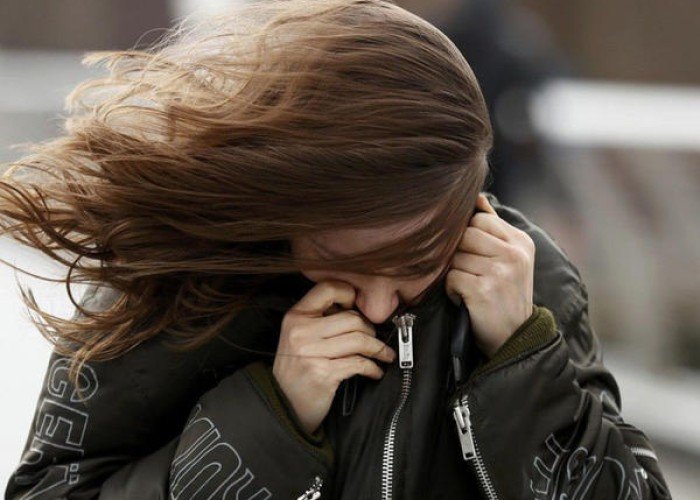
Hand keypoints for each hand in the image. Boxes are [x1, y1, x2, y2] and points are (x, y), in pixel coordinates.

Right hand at [273, 280, 396, 434]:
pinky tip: (375, 371)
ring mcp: (311, 352)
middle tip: (374, 340)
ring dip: (378, 349)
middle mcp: (301, 331)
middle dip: (370, 330)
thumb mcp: (299, 337)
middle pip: (352, 318)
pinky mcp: (323, 373)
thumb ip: (321, 319)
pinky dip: (373, 367)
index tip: (359, 308)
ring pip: (360, 339)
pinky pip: (359, 363)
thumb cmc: (298, 369)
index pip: (328, 288)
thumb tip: (357, 307)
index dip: (349, 293)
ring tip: (383, 355)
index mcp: (296, 316)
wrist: (284, 406)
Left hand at [445, 193, 534, 358]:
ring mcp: (500, 271)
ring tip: (472, 288)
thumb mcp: (509, 259)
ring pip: (456, 256)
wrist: (514, 338)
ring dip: (456, 274)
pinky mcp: (484, 289)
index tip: (476, 256)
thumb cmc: (505, 296)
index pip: (480, 218)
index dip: (469, 237)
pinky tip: (467, 299)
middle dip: (461, 254)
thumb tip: (477, 197)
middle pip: (466, 234)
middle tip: (472, 273)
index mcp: (520, 242)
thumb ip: (494, 228)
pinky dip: (453, 290)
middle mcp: (514, 254)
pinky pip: (451, 277)